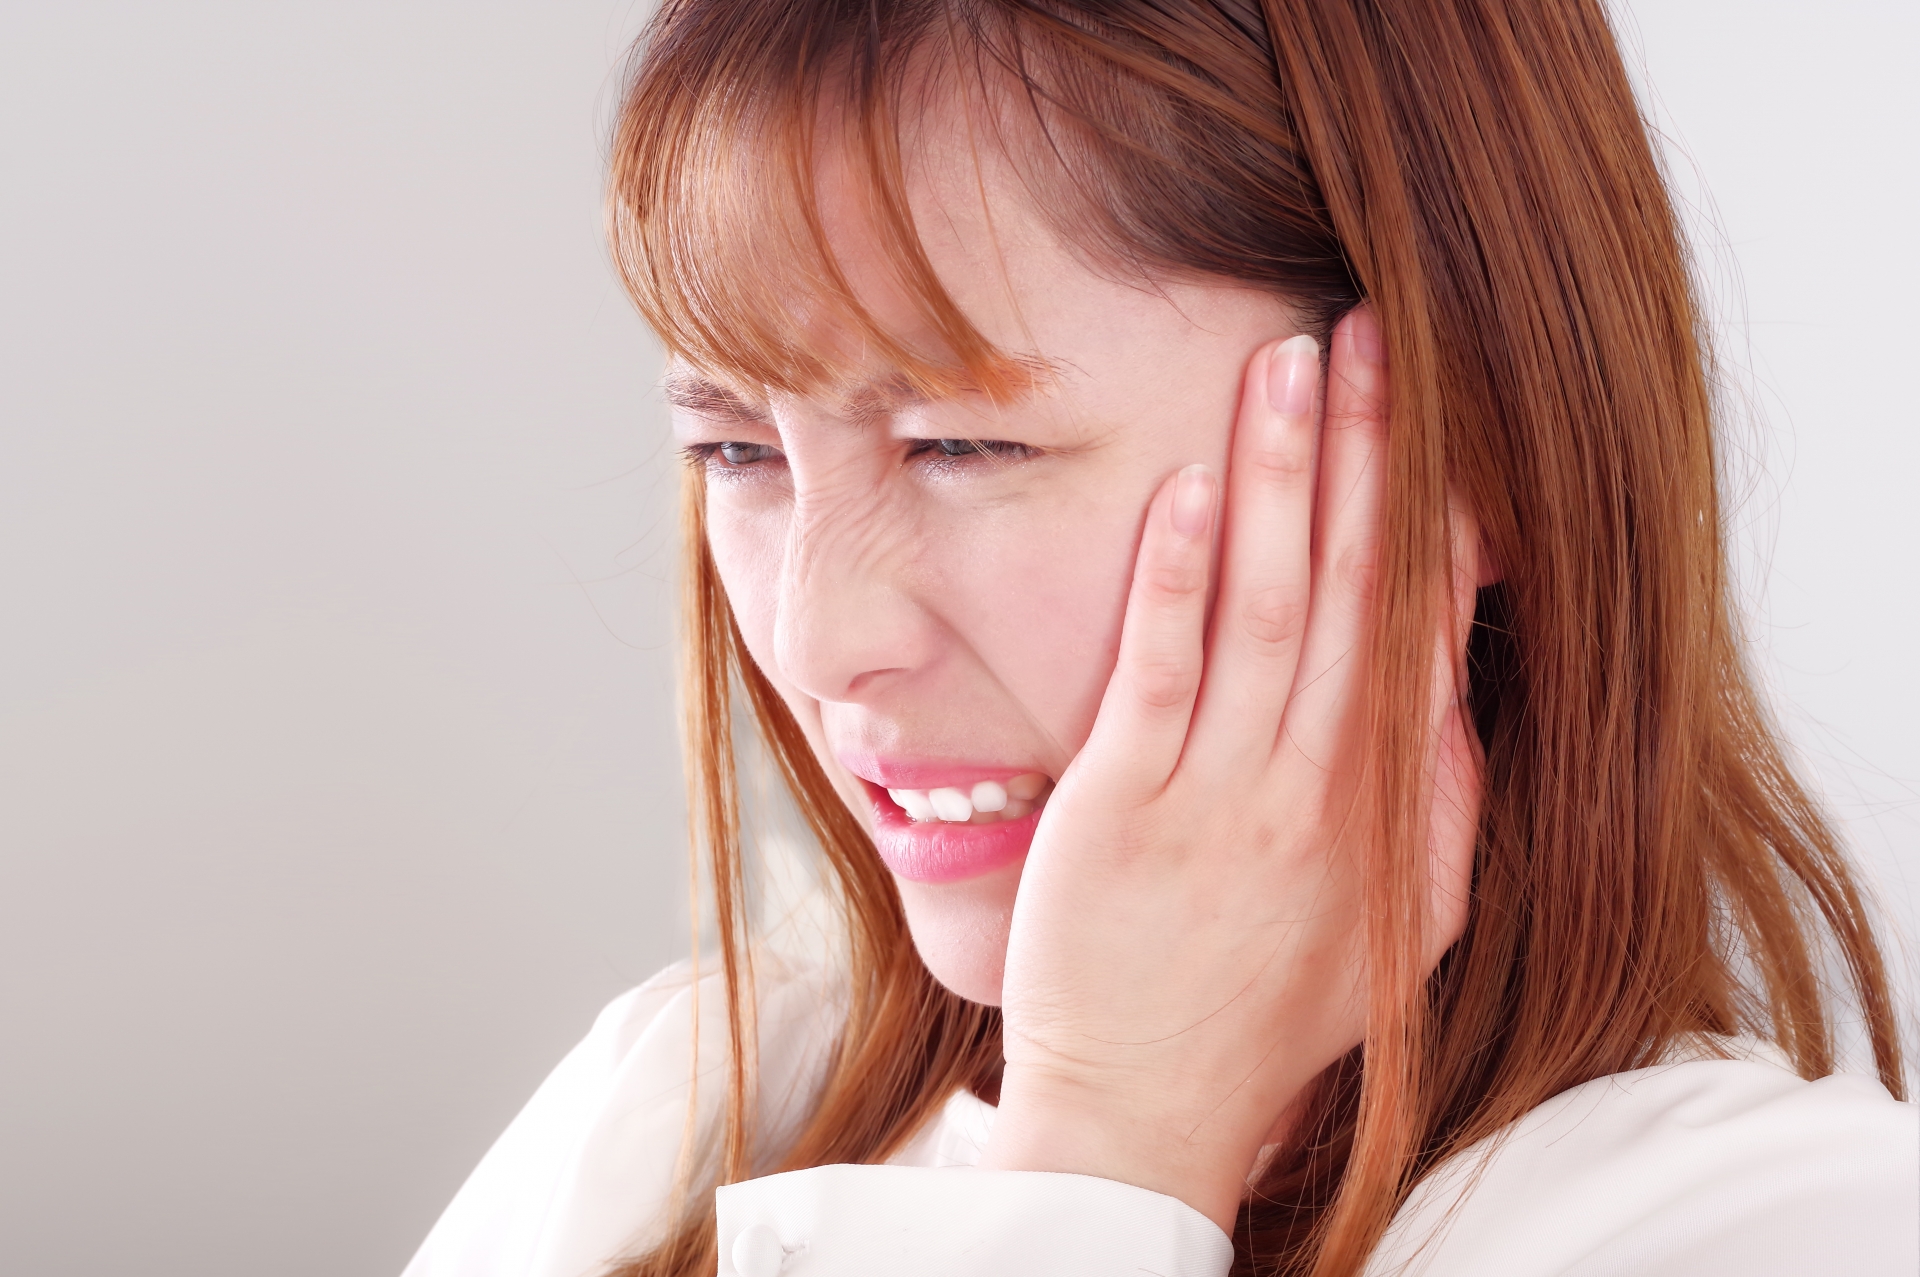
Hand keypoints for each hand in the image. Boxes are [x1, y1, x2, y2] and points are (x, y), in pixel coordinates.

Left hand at [977, 308, 1481, 1231]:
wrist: (1147, 1106)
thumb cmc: (1268, 1016)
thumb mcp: (1402, 934)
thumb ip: (1443, 814)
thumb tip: (1456, 697)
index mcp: (1383, 806)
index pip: (1419, 628)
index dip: (1431, 513)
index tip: (1443, 414)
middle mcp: (1315, 784)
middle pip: (1352, 588)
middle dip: (1367, 454)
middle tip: (1376, 331)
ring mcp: (1219, 790)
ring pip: (1264, 606)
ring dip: (1281, 480)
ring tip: (1293, 365)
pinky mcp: (1124, 802)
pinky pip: (1160, 673)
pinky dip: (1175, 578)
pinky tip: (1188, 488)